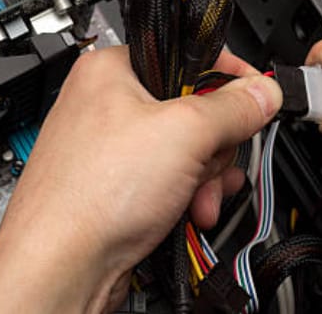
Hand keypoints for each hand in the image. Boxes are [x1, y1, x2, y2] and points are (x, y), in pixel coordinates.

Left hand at [0, 46, 281, 312]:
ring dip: (204, 178)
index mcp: (112, 69)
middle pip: (193, 108)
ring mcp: (111, 149)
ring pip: (185, 150)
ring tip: (197, 198)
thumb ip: (233, 108)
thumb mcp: (184, 134)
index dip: (228, 76)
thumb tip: (262, 91)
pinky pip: (168, 180)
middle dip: (213, 146)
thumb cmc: (89, 195)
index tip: (256, 96)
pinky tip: (188, 213)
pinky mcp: (117, 187)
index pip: (187, 55)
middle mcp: (107, 104)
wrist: (59, 267)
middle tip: (208, 162)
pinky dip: (186, 197)